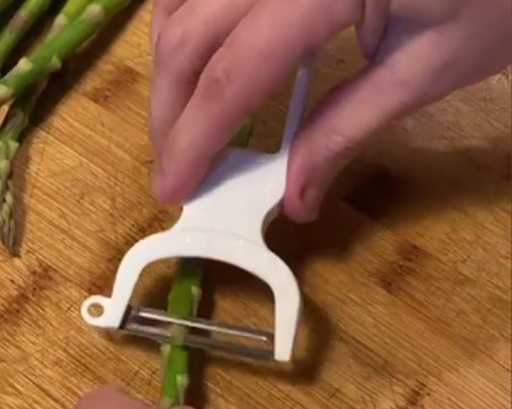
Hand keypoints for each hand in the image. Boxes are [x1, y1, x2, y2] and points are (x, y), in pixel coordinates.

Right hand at [149, 0, 510, 221]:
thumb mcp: (430, 67)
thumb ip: (348, 128)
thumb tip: (295, 197)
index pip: (233, 74)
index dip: (194, 138)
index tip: (172, 188)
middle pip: (190, 36)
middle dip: (169, 109)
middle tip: (172, 165)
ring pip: (178, 2)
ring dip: (168, 64)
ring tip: (180, 118)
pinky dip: (181, 20)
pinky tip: (190, 54)